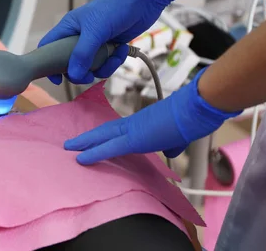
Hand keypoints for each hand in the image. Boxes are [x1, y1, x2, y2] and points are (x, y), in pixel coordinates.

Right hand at [39, 0, 189, 84]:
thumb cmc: (114, 7)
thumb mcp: (95, 30)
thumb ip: (82, 54)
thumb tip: (73, 76)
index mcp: (68, 28)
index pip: (49, 47)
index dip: (48, 63)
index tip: (57, 78)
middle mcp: (79, 37)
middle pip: (70, 63)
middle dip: (81, 72)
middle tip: (90, 74)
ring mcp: (94, 43)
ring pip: (90, 67)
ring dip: (103, 67)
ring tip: (114, 55)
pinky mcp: (109, 47)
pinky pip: (106, 64)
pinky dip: (114, 61)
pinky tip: (122, 49)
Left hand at [65, 69, 241, 164]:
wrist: (197, 107)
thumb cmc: (192, 119)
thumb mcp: (179, 137)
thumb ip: (171, 144)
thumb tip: (170, 151)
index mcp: (141, 124)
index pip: (116, 130)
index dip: (102, 136)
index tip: (90, 142)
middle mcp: (133, 124)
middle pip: (104, 131)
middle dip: (87, 139)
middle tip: (69, 144)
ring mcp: (133, 130)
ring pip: (102, 137)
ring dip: (85, 143)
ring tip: (68, 148)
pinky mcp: (135, 138)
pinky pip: (110, 147)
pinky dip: (94, 153)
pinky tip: (81, 158)